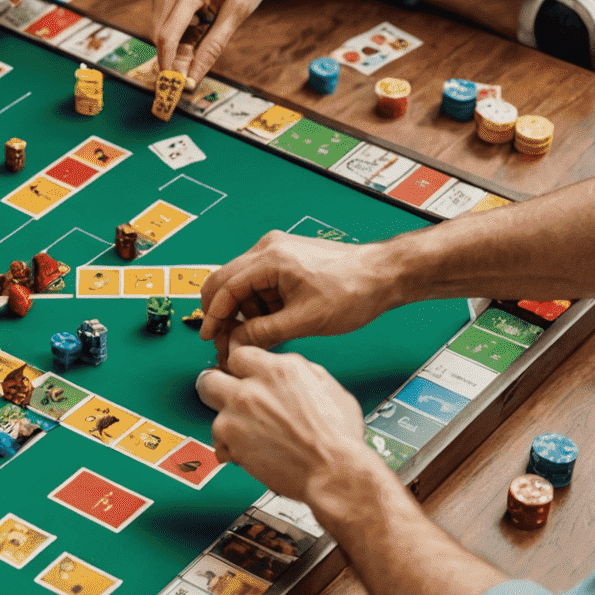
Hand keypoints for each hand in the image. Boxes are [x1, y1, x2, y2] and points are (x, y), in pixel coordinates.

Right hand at [151, 0, 284, 81]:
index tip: (177, 91)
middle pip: (162, 39)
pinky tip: (204, 25)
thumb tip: (193, 77)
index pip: (167, 39)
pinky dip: (183, 34)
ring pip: (164, 33)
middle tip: (198, 73)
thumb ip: (213, 46)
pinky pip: (168, 23)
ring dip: (182, 47)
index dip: (169, 69)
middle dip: (176, 61)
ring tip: (211, 33)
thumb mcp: (238, 12)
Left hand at [197, 346, 379, 502]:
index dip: (240, 370)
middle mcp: (253, 387)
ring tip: (248, 435)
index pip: (239, 356)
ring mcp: (237, 411)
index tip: (240, 379)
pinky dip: (230, 448)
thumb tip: (285, 369)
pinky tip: (250, 452)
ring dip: (227, 423)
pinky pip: (218, 440)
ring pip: (213, 411)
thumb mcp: (327, 386)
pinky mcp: (229, 437)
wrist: (334, 470)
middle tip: (227, 401)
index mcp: (279, 370)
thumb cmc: (339, 435)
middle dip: (217, 390)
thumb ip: (298, 372)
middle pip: (211, 378)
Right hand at [200, 233, 396, 363]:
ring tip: (263, 336)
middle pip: (225, 281)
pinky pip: (260, 283)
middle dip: (224, 314)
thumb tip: (233, 346)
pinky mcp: (286, 259)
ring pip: (243, 285)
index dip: (213, 317)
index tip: (209, 339)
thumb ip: (264, 334)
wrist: (385, 274)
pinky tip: (275, 322)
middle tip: (227, 342)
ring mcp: (277, 251)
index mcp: (270, 258)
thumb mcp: (305, 321)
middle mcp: (268, 248)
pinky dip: (261, 305)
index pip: (224, 287)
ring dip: (245, 312)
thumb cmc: (352, 291)